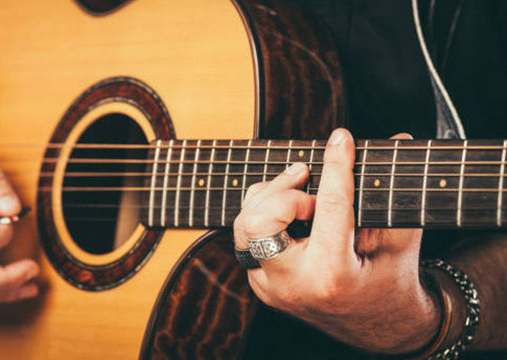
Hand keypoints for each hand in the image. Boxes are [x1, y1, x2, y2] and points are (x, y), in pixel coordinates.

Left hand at [233, 129, 439, 353]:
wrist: (378, 330)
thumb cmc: (392, 281)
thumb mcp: (401, 239)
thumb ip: (394, 190)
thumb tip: (400, 138)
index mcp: (332, 276)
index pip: (328, 207)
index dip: (336, 166)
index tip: (341, 139)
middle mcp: (293, 285)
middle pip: (261, 221)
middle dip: (284, 191)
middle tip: (309, 181)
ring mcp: (270, 288)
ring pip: (245, 225)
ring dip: (270, 199)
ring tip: (302, 193)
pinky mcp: (260, 284)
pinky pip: (247, 237)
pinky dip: (266, 215)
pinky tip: (292, 211)